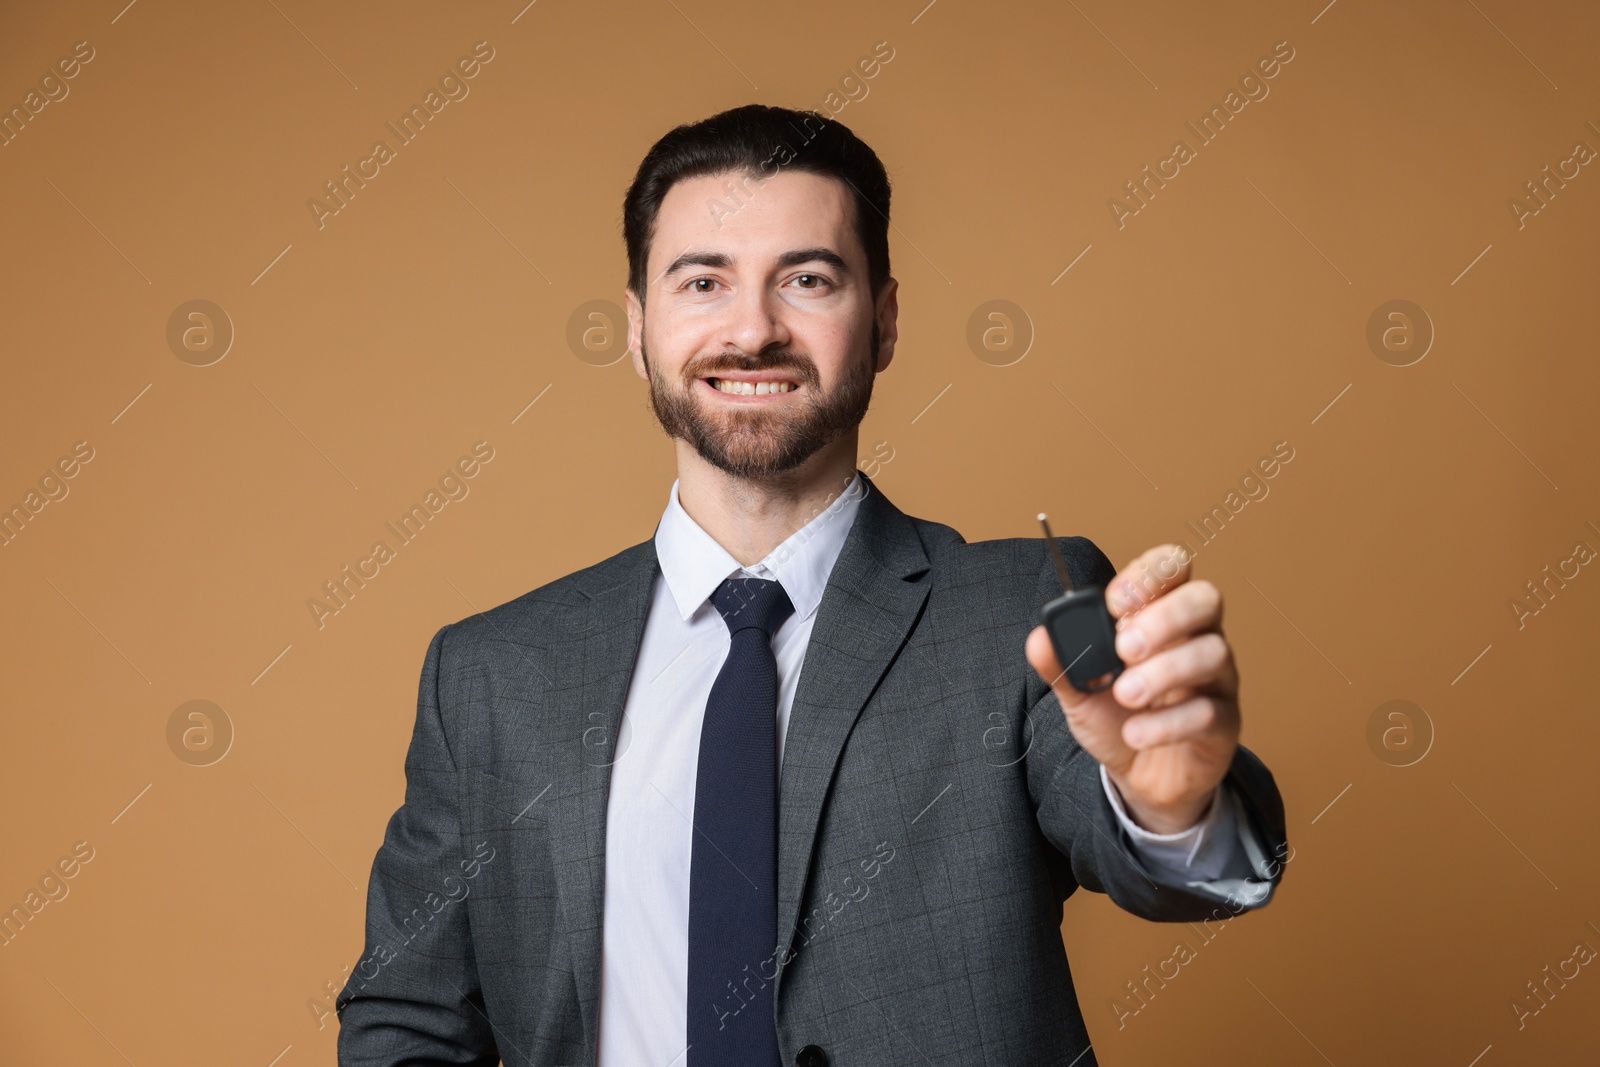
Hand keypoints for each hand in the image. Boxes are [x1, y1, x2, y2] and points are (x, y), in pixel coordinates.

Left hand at [1025, 544, 1239, 833]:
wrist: (1137, 777)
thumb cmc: (1115, 718)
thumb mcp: (1079, 690)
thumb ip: (1062, 663)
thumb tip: (1038, 638)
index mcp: (1160, 616)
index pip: (1172, 568)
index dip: (1148, 573)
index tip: (1114, 603)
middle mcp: (1196, 637)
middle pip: (1205, 598)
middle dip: (1165, 616)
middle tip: (1123, 647)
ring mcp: (1216, 678)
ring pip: (1213, 653)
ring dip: (1163, 672)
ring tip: (1125, 695)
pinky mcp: (1225, 722)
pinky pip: (1210, 711)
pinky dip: (1167, 723)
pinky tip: (1135, 733)